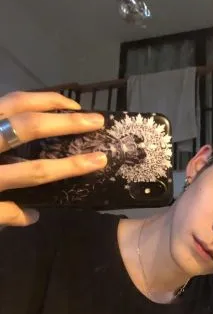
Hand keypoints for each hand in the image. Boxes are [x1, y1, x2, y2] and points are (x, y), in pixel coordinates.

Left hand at [0, 91, 107, 226]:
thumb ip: (3, 215)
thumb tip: (32, 214)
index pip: (36, 171)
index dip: (71, 166)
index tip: (101, 159)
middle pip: (28, 127)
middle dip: (68, 123)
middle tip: (97, 120)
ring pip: (15, 102)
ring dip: (49, 100)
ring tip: (74, 105)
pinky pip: (5, 100)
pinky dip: (27, 99)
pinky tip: (42, 104)